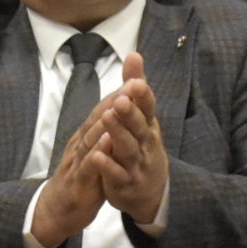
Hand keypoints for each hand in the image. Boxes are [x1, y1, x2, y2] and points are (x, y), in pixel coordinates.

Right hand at [30, 90, 120, 247]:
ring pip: (92, 137)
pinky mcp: (79, 180)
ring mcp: (78, 160)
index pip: (105, 110)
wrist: (58, 209)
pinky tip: (107, 142)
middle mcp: (81, 142)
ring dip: (106, 121)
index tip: (137, 76)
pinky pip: (89, 165)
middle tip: (134, 82)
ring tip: (121, 105)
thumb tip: (119, 108)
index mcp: (87, 135)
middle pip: (99, 117)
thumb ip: (105, 131)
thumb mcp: (95, 151)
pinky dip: (97, 153)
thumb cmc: (81, 177)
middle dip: (117, 99)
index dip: (120, 93)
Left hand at [83, 53, 165, 225]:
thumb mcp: (143, 118)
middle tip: (121, 99)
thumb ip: (136, 88)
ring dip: (118, 133)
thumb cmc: (143, 147)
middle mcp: (145, 144)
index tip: (136, 81)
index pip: (148, 108)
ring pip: (127, 148)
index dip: (143, 96)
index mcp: (148, 126)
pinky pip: (115, 174)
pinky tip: (97, 156)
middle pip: (139, 127)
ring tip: (107, 117)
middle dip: (130, 113)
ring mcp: (135, 164)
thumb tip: (134, 54)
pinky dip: (107, 165)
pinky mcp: (124, 183)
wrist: (150, 193)